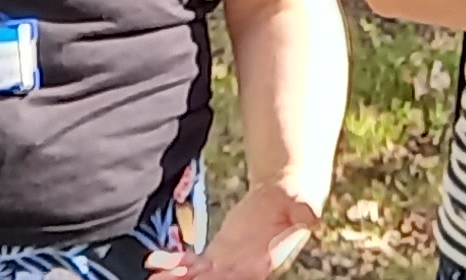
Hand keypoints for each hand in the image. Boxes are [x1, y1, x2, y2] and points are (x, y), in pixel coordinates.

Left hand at [146, 185, 319, 279]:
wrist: (287, 194)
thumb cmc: (297, 198)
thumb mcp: (302, 200)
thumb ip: (304, 207)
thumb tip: (310, 214)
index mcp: (264, 258)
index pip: (240, 274)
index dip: (219, 278)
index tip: (201, 277)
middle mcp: (245, 266)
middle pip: (214, 279)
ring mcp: (230, 260)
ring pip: (201, 275)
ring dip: (179, 276)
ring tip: (156, 277)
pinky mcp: (220, 251)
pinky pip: (196, 261)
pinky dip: (177, 262)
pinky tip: (159, 262)